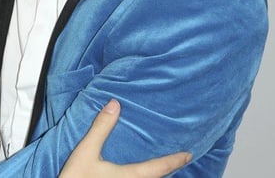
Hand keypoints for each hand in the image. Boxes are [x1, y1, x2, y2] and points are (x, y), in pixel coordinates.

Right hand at [59, 100, 190, 176]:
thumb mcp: (86, 152)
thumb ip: (101, 128)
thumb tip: (115, 104)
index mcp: (131, 176)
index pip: (160, 167)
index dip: (175, 160)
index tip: (188, 154)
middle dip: (167, 171)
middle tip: (177, 161)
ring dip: (154, 177)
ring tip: (158, 169)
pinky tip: (134, 176)